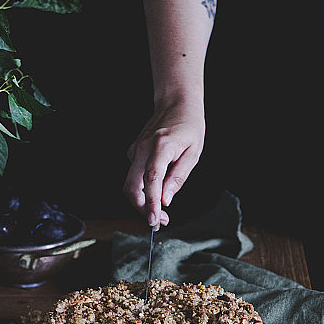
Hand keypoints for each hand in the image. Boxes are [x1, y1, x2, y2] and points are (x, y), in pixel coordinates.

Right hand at [123, 99, 204, 225]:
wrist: (176, 103)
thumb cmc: (188, 127)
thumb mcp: (193, 154)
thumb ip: (178, 178)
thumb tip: (166, 200)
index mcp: (160, 146)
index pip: (151, 180)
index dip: (151, 203)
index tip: (153, 219)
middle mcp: (142, 148)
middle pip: (132, 187)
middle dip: (143, 208)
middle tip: (159, 220)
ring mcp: (135, 149)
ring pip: (130, 185)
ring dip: (143, 201)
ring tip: (161, 211)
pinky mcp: (132, 152)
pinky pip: (134, 177)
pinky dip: (143, 189)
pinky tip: (158, 188)